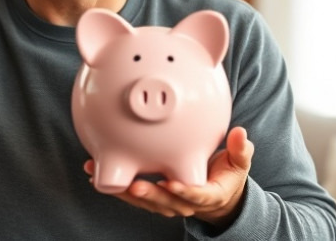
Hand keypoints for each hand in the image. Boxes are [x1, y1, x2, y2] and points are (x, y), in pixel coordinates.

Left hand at [84, 127, 253, 227]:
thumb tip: (242, 133)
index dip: (183, 192)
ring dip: (122, 191)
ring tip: (99, 174)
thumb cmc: (227, 175)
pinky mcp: (152, 197)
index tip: (170, 183)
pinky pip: (132, 193)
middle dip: (148, 195)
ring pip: (143, 201)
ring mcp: (167, 202)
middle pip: (164, 203)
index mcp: (207, 195)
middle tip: (133, 184)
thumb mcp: (240, 164)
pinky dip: (113, 184)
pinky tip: (93, 170)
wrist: (218, 195)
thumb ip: (241, 150)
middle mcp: (185, 202)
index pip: (196, 196)